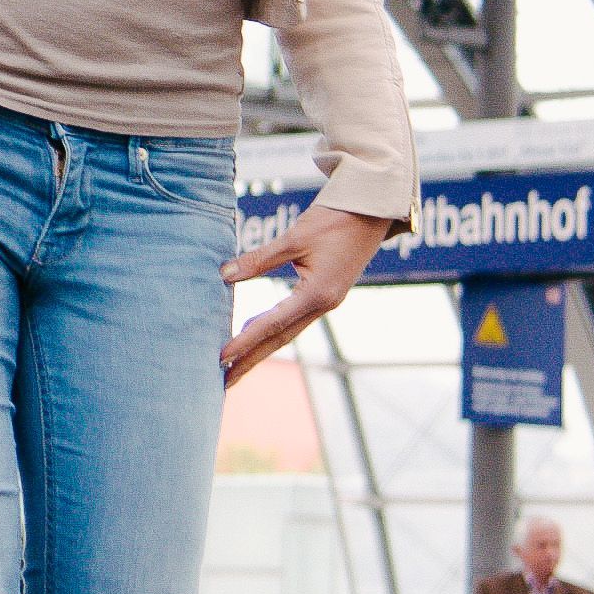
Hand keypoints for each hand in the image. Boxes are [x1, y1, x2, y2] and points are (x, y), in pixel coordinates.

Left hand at [219, 203, 384, 381]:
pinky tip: (255, 336)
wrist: (372, 211)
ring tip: (234, 367)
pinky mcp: (325, 296)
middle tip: (222, 382)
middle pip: (279, 340)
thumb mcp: (294, 237)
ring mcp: (326, 303)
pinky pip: (293, 320)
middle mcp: (322, 305)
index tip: (220, 357)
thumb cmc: (335, 219)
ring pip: (286, 333)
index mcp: (317, 294)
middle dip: (249, 361)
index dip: (244, 341)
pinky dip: (272, 332)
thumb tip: (224, 275)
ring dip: (259, 351)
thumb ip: (259, 259)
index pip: (272, 324)